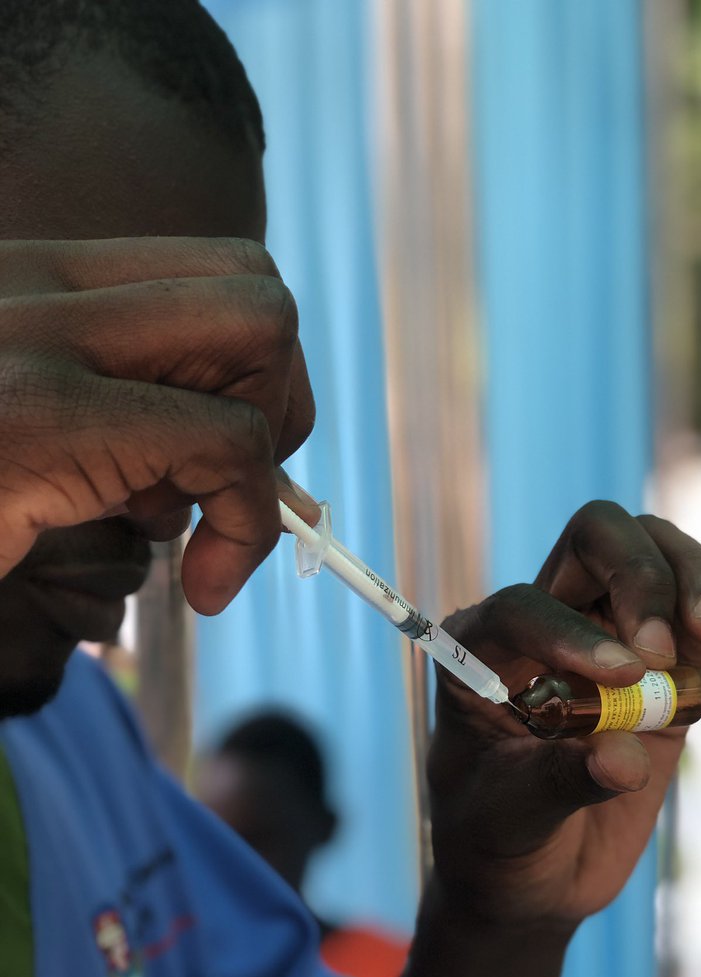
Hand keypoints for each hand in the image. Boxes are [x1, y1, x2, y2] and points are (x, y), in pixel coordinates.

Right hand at [0, 237, 317, 612]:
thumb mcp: (32, 442)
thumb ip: (114, 421)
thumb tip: (234, 468)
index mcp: (34, 283)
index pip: (209, 276)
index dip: (250, 373)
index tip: (220, 458)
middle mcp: (38, 285)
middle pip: (254, 287)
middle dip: (278, 395)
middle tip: (225, 481)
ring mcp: (38, 338)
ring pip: (259, 330)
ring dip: (262, 445)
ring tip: (175, 521)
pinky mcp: (43, 416)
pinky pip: (231, 442)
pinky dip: (249, 525)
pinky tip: (202, 587)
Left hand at [427, 502, 700, 929]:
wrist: (533, 873)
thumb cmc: (498, 835)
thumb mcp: (510, 815)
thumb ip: (559, 780)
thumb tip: (624, 758)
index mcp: (482, 647)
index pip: (523, 606)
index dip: (569, 631)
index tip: (622, 674)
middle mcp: (549, 621)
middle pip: (597, 539)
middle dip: (640, 572)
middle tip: (663, 648)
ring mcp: (612, 633)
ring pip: (659, 552)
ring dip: (698, 579)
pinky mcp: (669, 661)